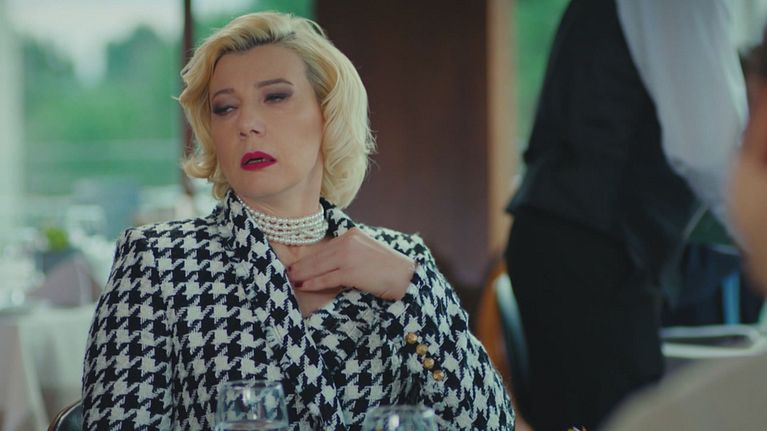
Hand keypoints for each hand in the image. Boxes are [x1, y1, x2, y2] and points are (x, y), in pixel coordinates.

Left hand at [287, 228, 415, 300]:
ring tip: (291, 280)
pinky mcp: (351, 271)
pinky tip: (303, 285)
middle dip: (302, 265)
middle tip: (288, 272)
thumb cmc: (388, 268)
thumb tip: (328, 262)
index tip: (297, 263)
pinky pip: (326, 278)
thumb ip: (349, 251)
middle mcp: (348, 241)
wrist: (406, 276)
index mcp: (352, 234)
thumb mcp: (367, 251)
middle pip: (319, 255)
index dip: (310, 257)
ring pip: (319, 266)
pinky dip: (313, 282)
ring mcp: (349, 256)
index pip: (325, 247)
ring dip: (303, 274)